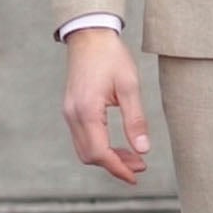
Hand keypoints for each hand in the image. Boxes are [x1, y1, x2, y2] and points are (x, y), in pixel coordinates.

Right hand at [62, 29, 150, 185]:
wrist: (89, 35)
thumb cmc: (111, 56)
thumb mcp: (129, 86)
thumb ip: (135, 120)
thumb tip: (143, 149)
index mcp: (87, 111)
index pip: (100, 152)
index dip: (119, 168)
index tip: (136, 177)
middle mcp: (73, 115)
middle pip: (90, 156)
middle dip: (115, 165)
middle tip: (140, 166)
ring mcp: (69, 113)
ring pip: (84, 149)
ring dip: (107, 158)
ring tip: (133, 157)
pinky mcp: (71, 109)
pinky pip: (82, 138)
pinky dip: (99, 147)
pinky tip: (117, 145)